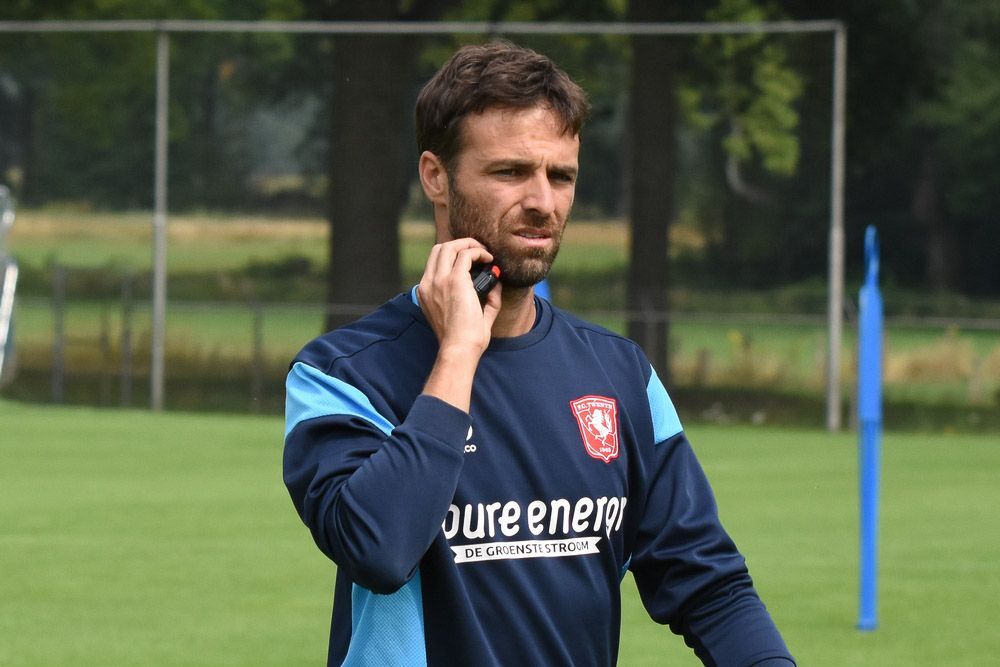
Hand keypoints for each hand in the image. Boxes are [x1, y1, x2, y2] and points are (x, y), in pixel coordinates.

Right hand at [417, 238, 501, 356]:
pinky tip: (490, 259)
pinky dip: (478, 252)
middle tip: (479, 252)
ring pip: (449, 246)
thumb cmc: (464, 340)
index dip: (453, 256)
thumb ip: (484, 299)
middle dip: (460, 244)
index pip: (434, 263)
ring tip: (484, 253)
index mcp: (426, 292)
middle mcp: (429, 284)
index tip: (472, 261)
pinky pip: (465, 254)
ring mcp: (439, 281)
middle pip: (439, 249)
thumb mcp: (471, 317)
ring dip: (469, 244)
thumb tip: (495, 284)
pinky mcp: (455, 281)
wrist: (459, 349)